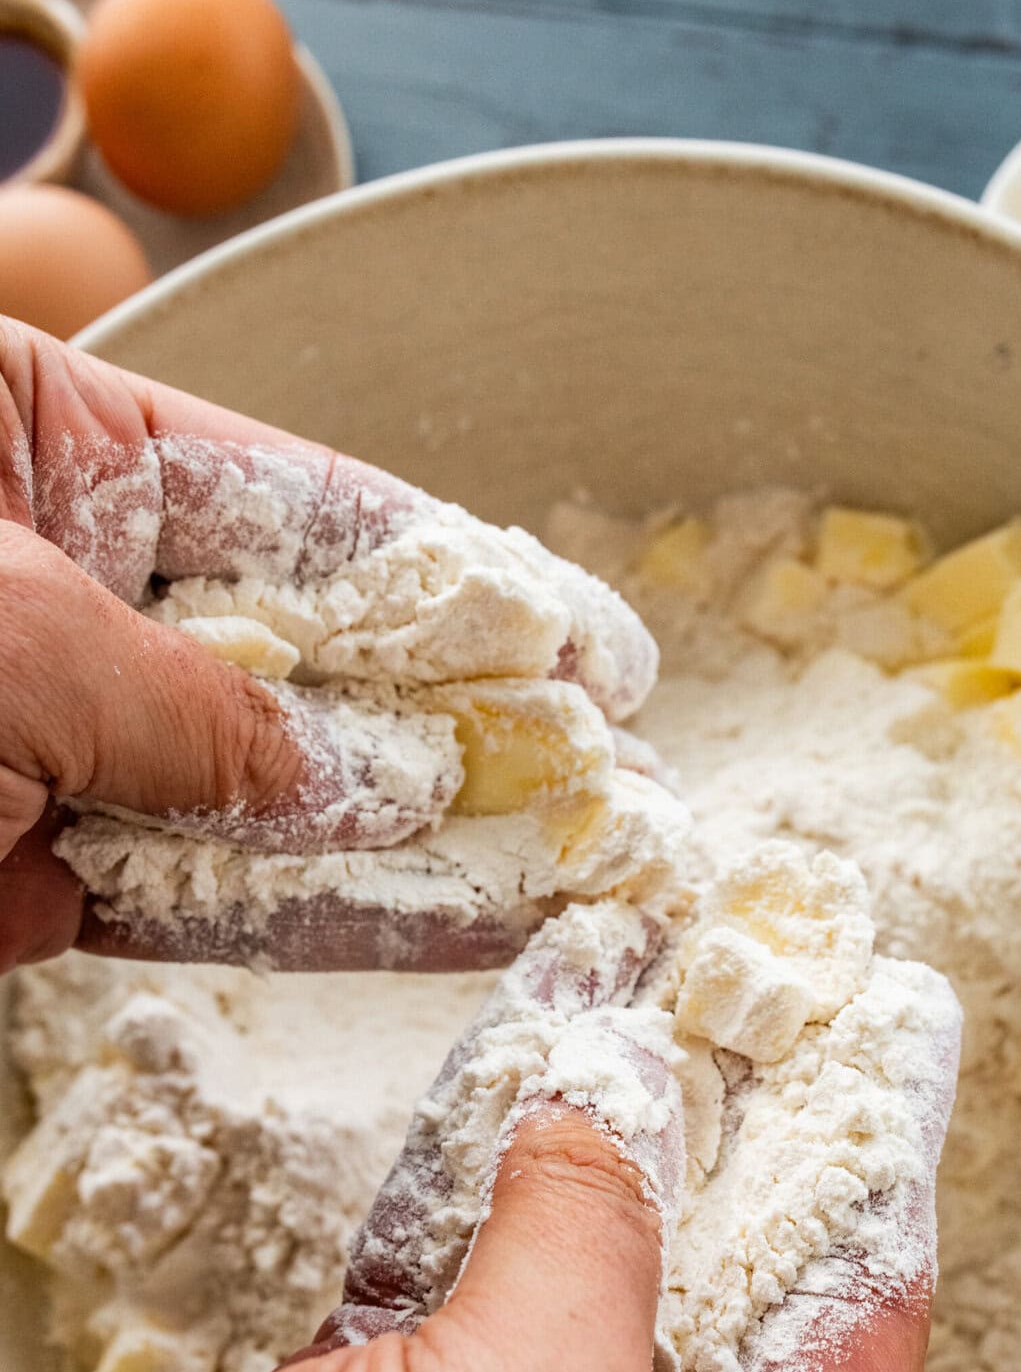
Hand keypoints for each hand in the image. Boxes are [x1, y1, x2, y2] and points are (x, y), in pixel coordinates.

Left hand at [0, 316, 653, 973]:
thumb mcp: (21, 635)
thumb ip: (210, 716)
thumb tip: (383, 790)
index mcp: (45, 442)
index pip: (302, 509)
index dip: (456, 581)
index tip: (581, 642)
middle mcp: (67, 584)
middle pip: (312, 659)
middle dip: (465, 724)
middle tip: (610, 773)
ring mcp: (51, 733)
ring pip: (271, 795)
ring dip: (423, 842)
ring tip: (571, 867)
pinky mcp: (31, 868)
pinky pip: (196, 897)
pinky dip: (317, 920)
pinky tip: (456, 928)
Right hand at [0, 912, 955, 1371]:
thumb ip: (602, 1243)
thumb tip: (625, 1109)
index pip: (856, 1361)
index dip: (866, 1184)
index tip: (874, 1055)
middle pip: (726, 1303)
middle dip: (723, 1141)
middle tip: (745, 1000)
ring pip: (585, 1276)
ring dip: (590, 1133)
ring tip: (625, 997)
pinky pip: (463, 1283)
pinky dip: (475, 1175)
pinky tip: (506, 1076)